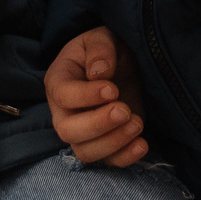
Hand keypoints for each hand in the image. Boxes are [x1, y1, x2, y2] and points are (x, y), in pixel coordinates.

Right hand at [46, 26, 147, 166]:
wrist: (123, 64)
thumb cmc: (106, 50)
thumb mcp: (103, 37)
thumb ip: (100, 49)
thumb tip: (100, 73)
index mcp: (59, 80)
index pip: (63, 95)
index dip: (86, 96)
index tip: (112, 89)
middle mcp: (64, 111)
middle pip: (68, 131)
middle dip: (98, 124)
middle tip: (124, 110)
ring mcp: (83, 131)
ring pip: (85, 151)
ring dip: (113, 142)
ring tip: (137, 123)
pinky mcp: (105, 143)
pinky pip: (107, 161)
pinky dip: (125, 157)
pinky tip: (142, 143)